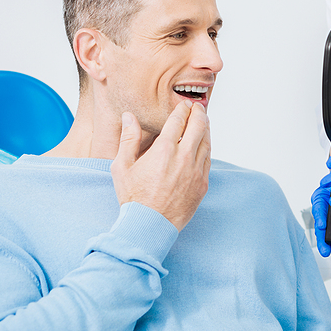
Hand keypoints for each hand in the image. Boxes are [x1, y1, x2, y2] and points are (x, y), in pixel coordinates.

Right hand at [111, 101, 211, 230]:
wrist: (150, 226)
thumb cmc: (133, 197)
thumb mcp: (122, 167)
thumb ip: (128, 139)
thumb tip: (129, 117)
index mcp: (164, 150)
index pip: (179, 121)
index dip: (183, 110)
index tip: (184, 105)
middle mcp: (183, 158)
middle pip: (198, 127)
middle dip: (198, 113)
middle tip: (197, 108)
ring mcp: (196, 171)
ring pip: (206, 142)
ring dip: (206, 128)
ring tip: (203, 121)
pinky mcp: (202, 184)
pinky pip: (208, 159)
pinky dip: (207, 147)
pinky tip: (204, 144)